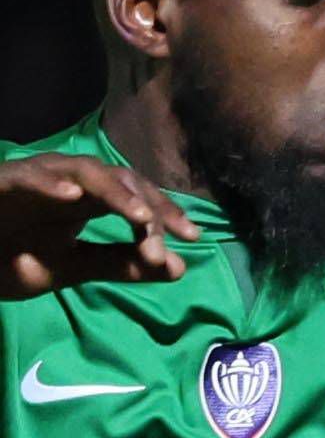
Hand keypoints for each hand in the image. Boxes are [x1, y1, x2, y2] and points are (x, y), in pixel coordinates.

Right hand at [0, 146, 185, 298]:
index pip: (137, 196)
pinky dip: (49, 183)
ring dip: (114, 192)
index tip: (192, 238)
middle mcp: (66, 182)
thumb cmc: (13, 255)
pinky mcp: (2, 183)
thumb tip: (177, 267)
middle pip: (119, 178)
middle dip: (149, 205)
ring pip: (82, 170)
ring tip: (138, 216)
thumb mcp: (74, 266)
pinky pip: (26, 177)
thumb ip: (120, 264)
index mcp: (87, 200)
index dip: (166, 213)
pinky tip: (73, 196)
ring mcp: (34, 179)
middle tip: (173, 233)